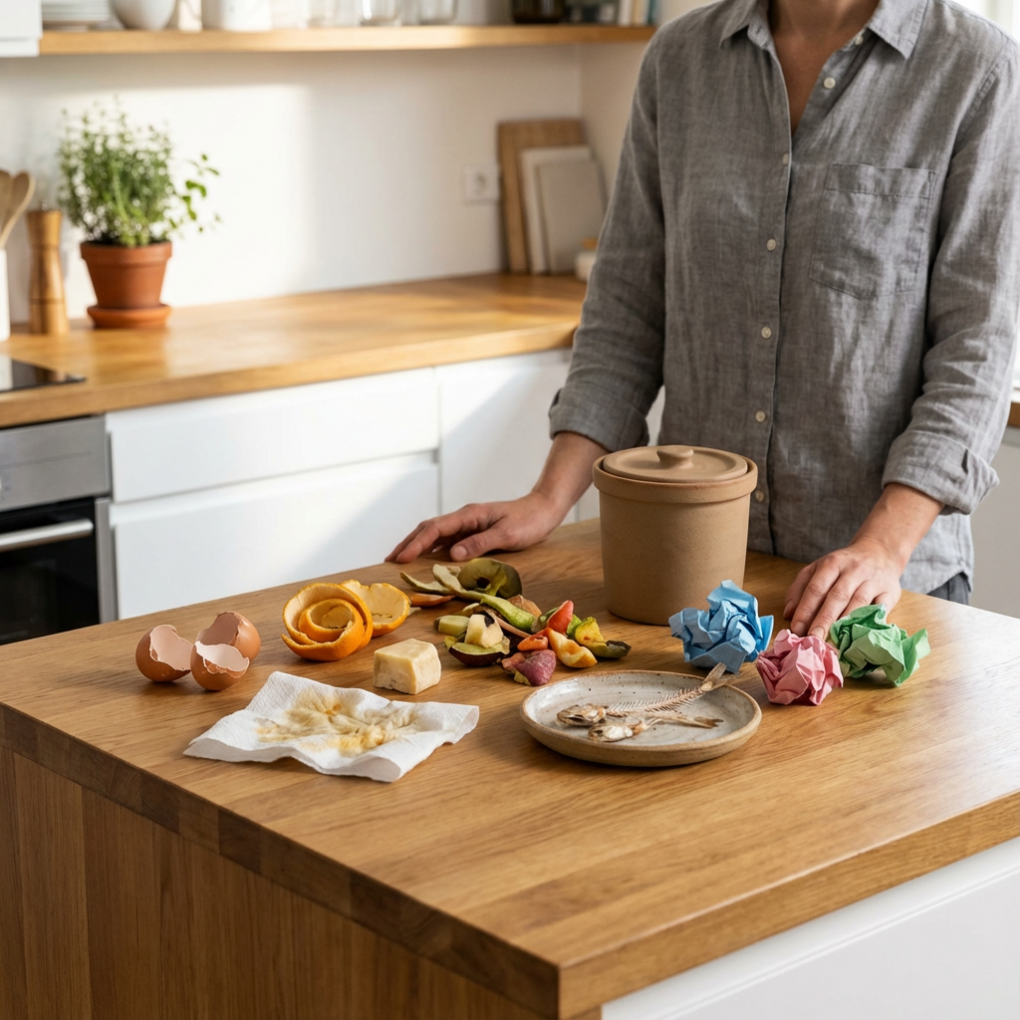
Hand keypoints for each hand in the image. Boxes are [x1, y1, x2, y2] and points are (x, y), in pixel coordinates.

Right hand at [386, 491, 565, 563]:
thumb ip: (480, 543)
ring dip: (416, 545)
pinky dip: (431, 548)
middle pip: (428, 528)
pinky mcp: (472, 531)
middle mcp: (464, 518)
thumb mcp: (506, 534)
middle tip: (390, 560)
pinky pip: (446, 539)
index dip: (416, 544)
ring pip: (434, 533)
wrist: (543, 510)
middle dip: (408, 543)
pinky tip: (426, 558)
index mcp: (468, 515)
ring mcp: (467, 524)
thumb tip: (452, 555)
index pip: (435, 529)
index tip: (401, 558)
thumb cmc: (528, 522)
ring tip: (400, 559)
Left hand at [784, 536, 902, 639]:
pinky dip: (871, 623)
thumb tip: (788, 614)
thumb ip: (800, 588)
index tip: (796, 629)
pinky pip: (881, 608)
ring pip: (859, 603)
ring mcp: (873, 581)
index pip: (816, 588)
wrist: (880, 552)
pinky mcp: (890, 592)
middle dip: (824, 620)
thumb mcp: (818, 568)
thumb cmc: (843, 566)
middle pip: (837, 596)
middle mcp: (853, 571)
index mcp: (832, 564)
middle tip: (813, 639)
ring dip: (845, 624)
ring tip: (833, 642)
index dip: (805, 609)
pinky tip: (860, 637)